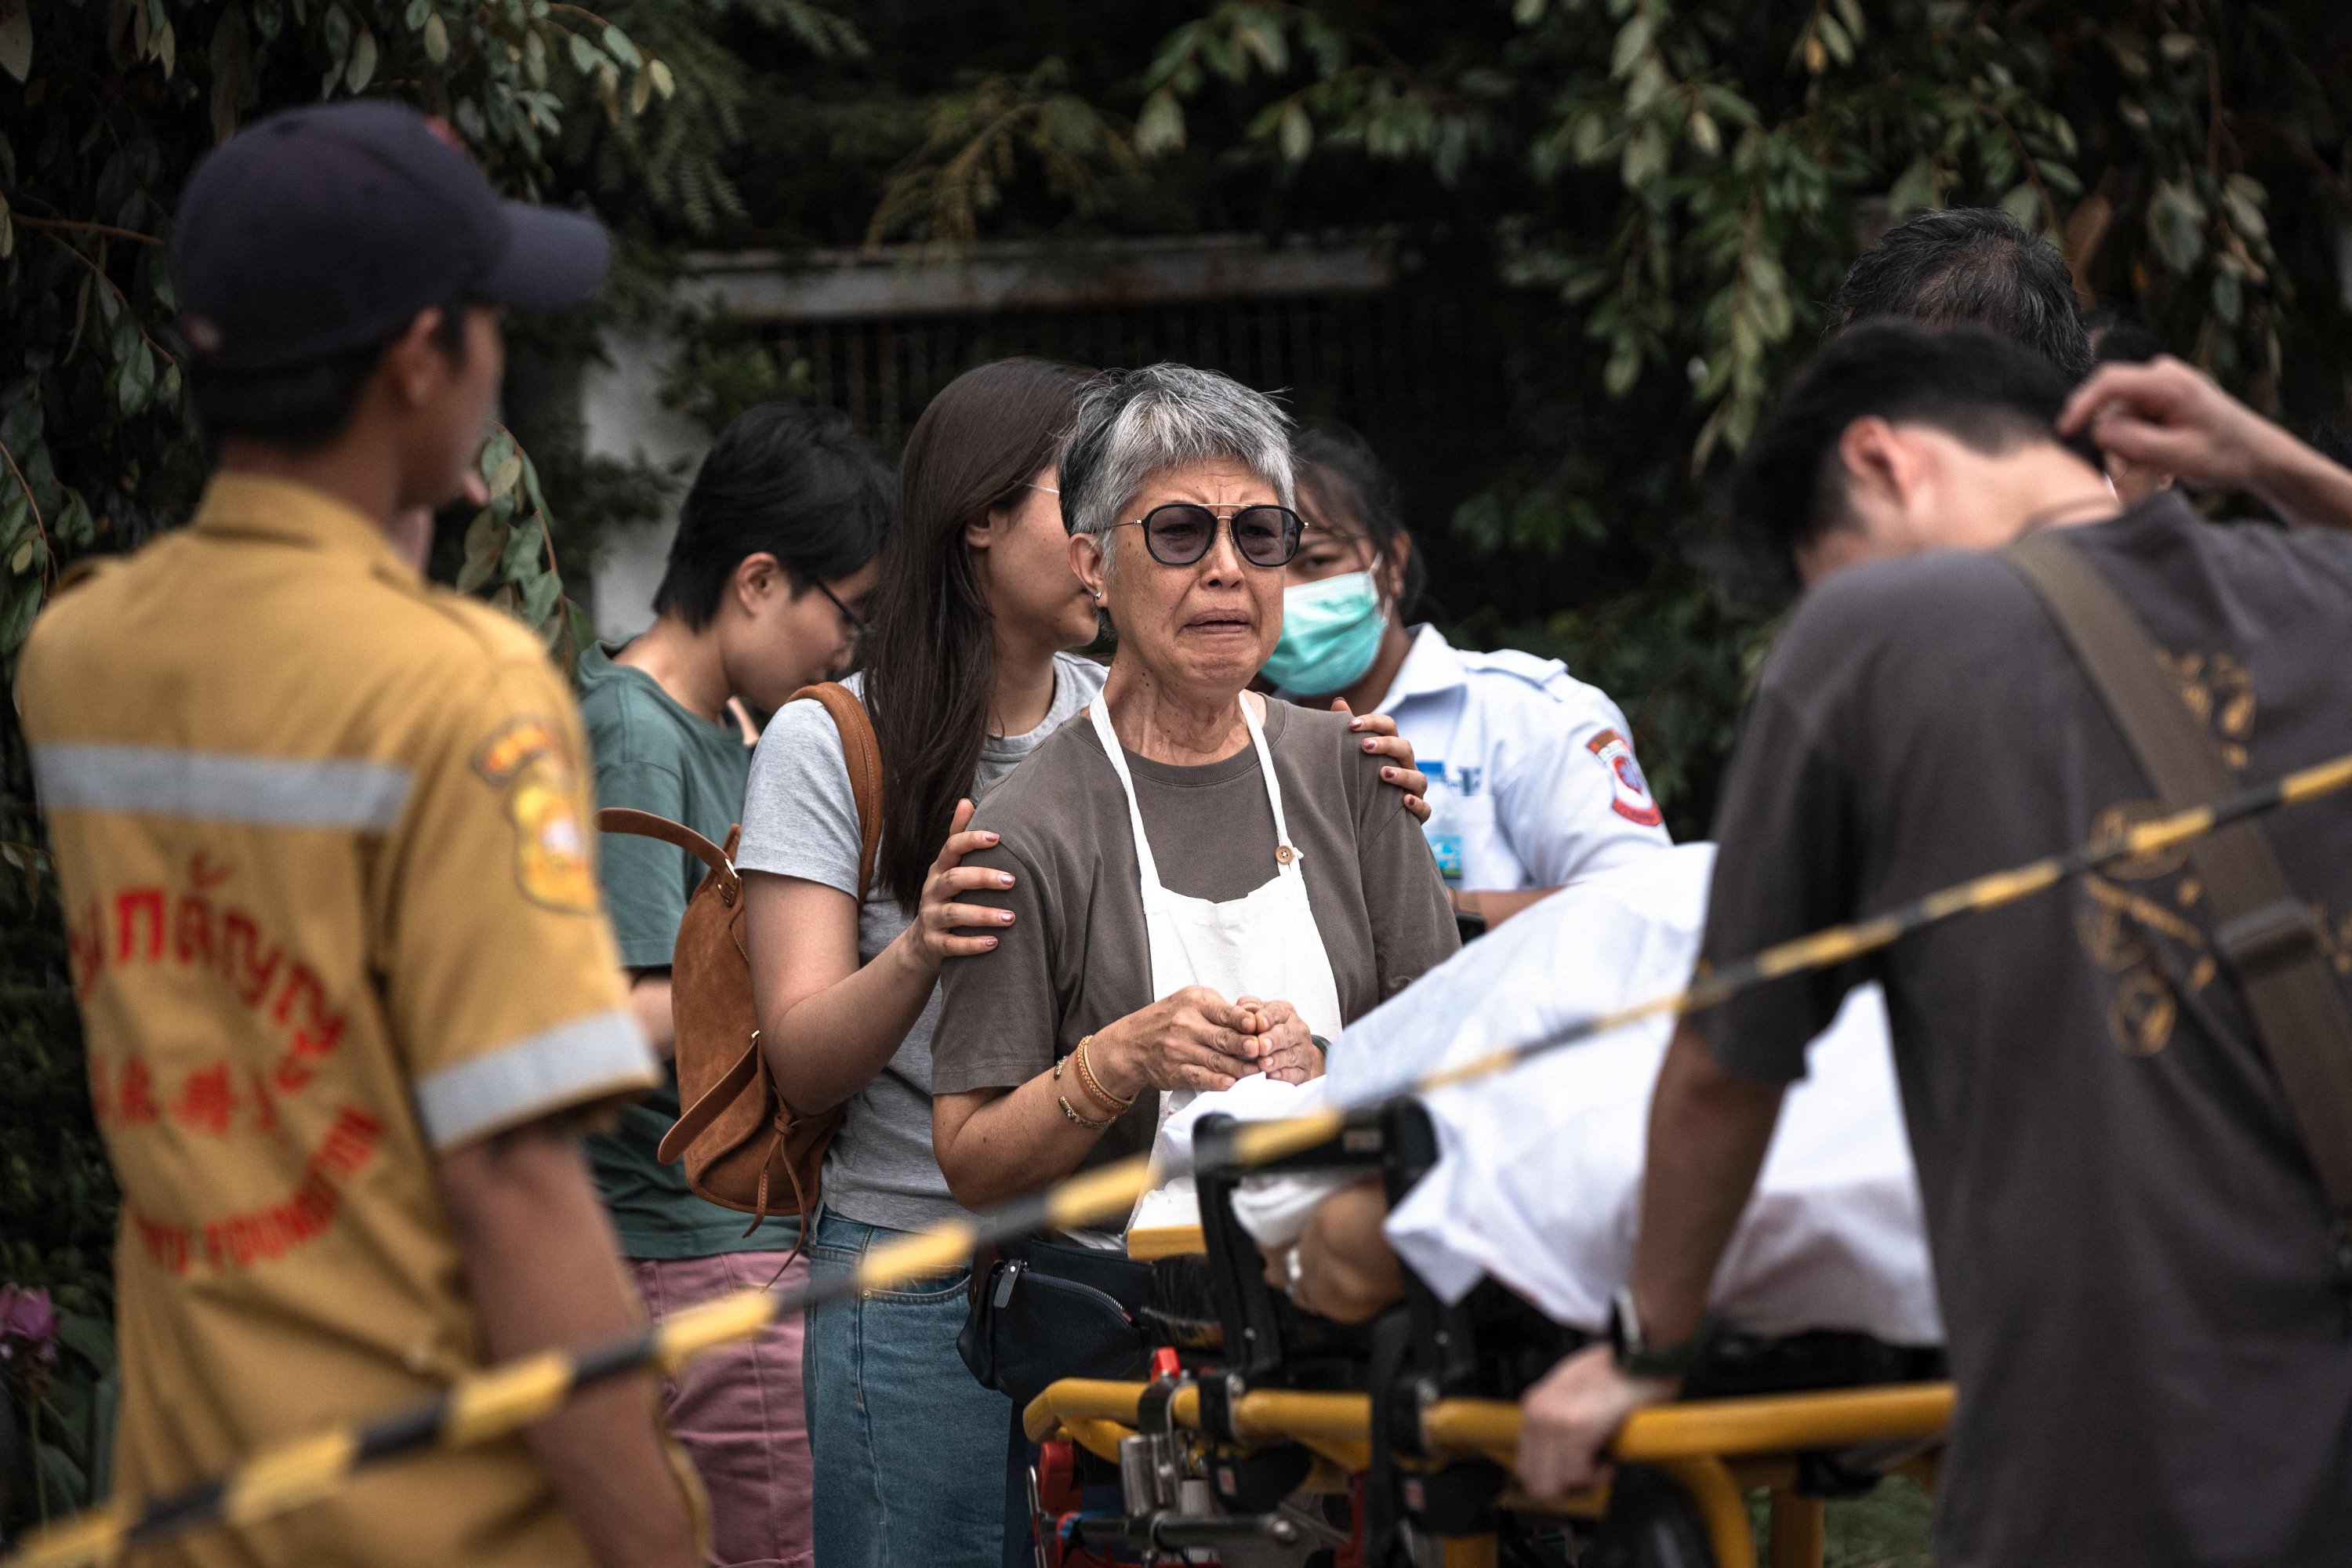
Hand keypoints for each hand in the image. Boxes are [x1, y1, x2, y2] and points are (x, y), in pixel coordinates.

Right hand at [906, 799, 1015, 968]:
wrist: (922, 943)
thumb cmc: (947, 897)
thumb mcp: (949, 868)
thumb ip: (959, 837)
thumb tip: (966, 800)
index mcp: (940, 869)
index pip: (951, 848)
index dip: (971, 840)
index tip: (997, 837)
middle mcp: (932, 891)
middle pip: (954, 880)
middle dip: (983, 878)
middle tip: (1012, 880)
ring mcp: (931, 918)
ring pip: (954, 915)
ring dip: (983, 915)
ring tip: (1011, 917)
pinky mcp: (934, 944)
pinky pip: (952, 945)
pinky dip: (972, 945)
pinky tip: (995, 943)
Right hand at [1091, 985, 1258, 1096]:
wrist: (1132, 1042)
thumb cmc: (1169, 1018)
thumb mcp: (1192, 1000)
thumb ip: (1221, 1008)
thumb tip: (1256, 1018)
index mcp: (1194, 1003)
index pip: (1224, 1012)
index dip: (1242, 1020)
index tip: (1257, 1026)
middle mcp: (1186, 1025)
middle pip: (1222, 1037)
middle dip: (1245, 1045)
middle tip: (1262, 1050)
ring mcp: (1179, 1049)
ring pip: (1215, 1060)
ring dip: (1239, 1067)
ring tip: (1257, 1070)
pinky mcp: (1175, 1071)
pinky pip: (1199, 1077)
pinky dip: (1216, 1081)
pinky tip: (1230, 1083)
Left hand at [1233, 996, 1323, 1083]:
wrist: (1289, 1052)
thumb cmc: (1266, 1029)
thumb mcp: (1258, 1014)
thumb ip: (1249, 1007)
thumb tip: (1245, 1007)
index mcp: (1285, 1011)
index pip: (1276, 1012)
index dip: (1267, 1017)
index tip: (1258, 1023)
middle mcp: (1297, 1030)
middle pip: (1286, 1034)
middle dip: (1273, 1040)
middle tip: (1261, 1046)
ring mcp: (1303, 1051)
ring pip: (1291, 1055)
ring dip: (1276, 1060)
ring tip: (1263, 1064)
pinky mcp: (1303, 1071)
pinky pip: (1295, 1074)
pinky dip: (1283, 1076)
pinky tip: (1271, 1077)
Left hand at [1335, 700, 1429, 823]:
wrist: (1367, 821)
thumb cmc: (1362, 780)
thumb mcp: (1354, 756)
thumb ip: (1349, 731)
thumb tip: (1339, 701)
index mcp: (1390, 750)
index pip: (1389, 727)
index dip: (1373, 722)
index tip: (1351, 725)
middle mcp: (1405, 767)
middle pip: (1405, 748)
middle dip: (1387, 745)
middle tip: (1365, 746)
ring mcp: (1414, 790)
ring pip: (1419, 778)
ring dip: (1403, 774)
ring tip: (1383, 773)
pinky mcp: (1417, 814)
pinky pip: (1425, 808)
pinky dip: (1417, 804)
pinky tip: (1403, 801)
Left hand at [1515, 1344, 1677, 1498]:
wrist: (1640, 1353)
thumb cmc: (1617, 1373)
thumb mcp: (1574, 1391)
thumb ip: (1559, 1420)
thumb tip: (1560, 1459)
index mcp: (1534, 1406)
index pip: (1527, 1466)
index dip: (1556, 1478)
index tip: (1581, 1469)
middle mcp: (1536, 1413)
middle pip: (1535, 1481)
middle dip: (1566, 1487)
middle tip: (1592, 1471)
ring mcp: (1553, 1421)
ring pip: (1553, 1484)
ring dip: (1582, 1482)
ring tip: (1604, 1462)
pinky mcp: (1576, 1428)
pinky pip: (1578, 1475)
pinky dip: (1598, 1476)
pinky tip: (1612, 1460)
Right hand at [2059, 355, 2284, 494]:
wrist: (2259, 456)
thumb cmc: (2227, 455)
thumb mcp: (2178, 455)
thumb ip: (2133, 442)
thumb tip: (2095, 432)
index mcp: (2169, 382)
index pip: (2109, 381)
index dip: (2080, 406)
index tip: (2064, 433)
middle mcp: (2161, 376)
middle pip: (2111, 408)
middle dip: (2116, 444)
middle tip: (2137, 476)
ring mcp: (2160, 387)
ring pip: (2118, 421)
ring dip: (2129, 451)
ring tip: (2159, 473)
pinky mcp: (2159, 401)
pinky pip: (2130, 424)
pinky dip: (2138, 448)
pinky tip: (2161, 464)